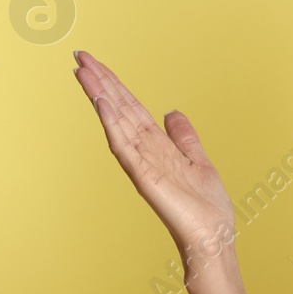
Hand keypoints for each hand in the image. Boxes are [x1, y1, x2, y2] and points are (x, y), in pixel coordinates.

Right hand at [73, 49, 236, 272]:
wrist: (212, 237)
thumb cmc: (205, 207)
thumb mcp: (199, 161)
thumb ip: (183, 137)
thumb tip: (172, 113)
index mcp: (158, 146)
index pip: (131, 108)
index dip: (115, 85)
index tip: (96, 63)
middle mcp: (146, 151)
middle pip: (119, 110)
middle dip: (101, 82)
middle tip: (80, 55)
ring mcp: (143, 164)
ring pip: (117, 123)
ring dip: (101, 96)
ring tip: (84, 71)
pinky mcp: (145, 177)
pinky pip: (125, 147)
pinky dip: (112, 125)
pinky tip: (102, 105)